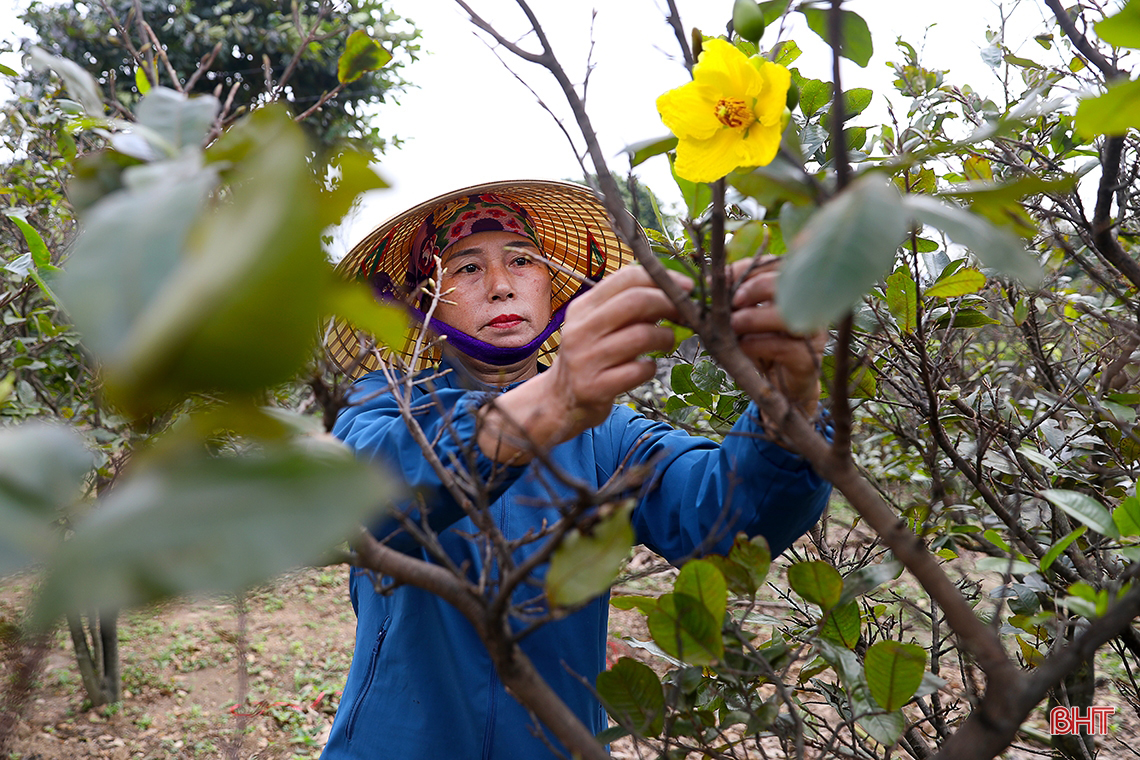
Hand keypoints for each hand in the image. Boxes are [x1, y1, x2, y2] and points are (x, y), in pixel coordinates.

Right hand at [550, 266, 692, 430]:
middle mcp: (580, 329)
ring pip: (641, 336)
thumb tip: (673, 289)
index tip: (686, 287)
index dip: (662, 279)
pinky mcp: (594, 387)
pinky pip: (638, 370)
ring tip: (667, 342)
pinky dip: (651, 367)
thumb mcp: (599, 325)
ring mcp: (585, 359)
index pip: (626, 278)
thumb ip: (628, 307)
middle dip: (669, 303)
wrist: (560, 399)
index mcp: (583, 307)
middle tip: (686, 314)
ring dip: (665, 337)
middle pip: (635, 301)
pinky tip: (647, 367)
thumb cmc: (591, 356)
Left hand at [728, 258, 824, 414]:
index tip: (718, 280)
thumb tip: (710, 281)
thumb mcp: (743, 319)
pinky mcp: (809, 360)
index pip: (775, 265)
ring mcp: (813, 333)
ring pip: (788, 316)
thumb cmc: (761, 347)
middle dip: (755, 288)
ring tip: (732, 325)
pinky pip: (786, 347)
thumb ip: (732, 300)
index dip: (747, 269)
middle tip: (732, 301)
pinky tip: (742, 346)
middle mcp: (810, 307)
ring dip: (754, 318)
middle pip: (789, 285)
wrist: (779, 389)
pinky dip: (759, 345)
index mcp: (794, 290)